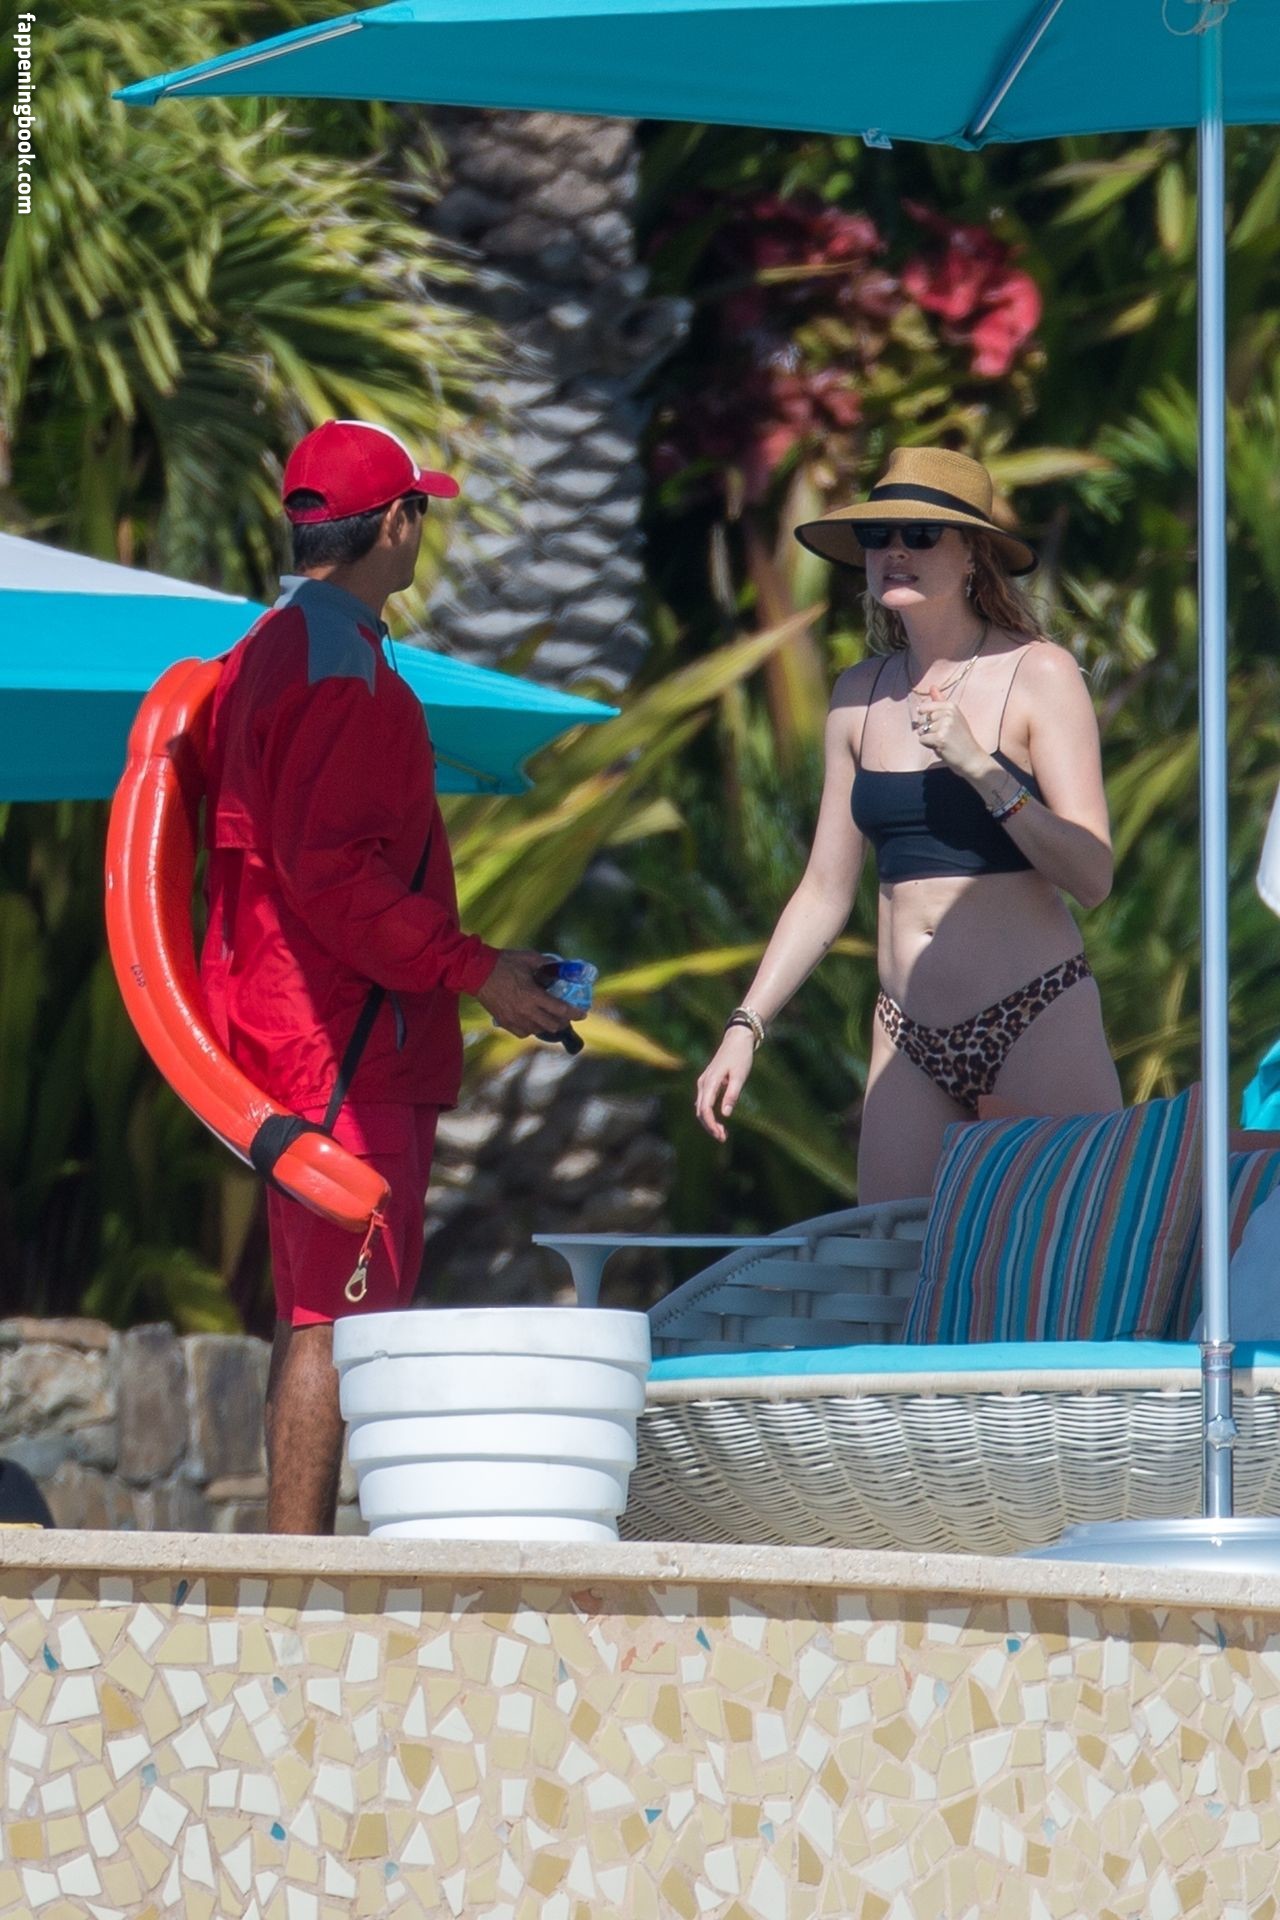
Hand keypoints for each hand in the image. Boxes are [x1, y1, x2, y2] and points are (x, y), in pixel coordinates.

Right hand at [474, 950, 575, 1039]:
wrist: (476, 972)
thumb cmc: (503, 963)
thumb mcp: (529, 958)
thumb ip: (547, 963)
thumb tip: (559, 967)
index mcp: (533, 996)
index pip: (560, 1009)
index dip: (575, 1013)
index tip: (583, 1014)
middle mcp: (525, 1011)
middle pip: (552, 1025)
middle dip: (564, 1021)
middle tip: (567, 1015)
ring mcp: (514, 1019)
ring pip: (539, 1031)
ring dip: (549, 1026)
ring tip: (552, 1018)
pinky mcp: (505, 1022)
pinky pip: (524, 1033)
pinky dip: (533, 1029)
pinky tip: (534, 1022)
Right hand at [695, 1027, 756, 1142]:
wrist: (737, 1038)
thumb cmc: (740, 1056)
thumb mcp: (739, 1076)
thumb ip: (732, 1095)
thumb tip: (725, 1114)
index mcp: (710, 1082)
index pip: (705, 1109)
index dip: (711, 1124)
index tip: (721, 1135)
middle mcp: (703, 1083)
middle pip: (700, 1111)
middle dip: (709, 1126)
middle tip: (723, 1137)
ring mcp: (704, 1082)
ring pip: (700, 1107)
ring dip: (708, 1121)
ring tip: (722, 1132)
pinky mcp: (708, 1082)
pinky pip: (703, 1102)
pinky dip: (709, 1113)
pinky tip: (718, 1120)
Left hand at [913, 686, 985, 779]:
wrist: (972, 758)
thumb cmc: (961, 739)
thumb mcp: (953, 717)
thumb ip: (940, 702)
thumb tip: (932, 687)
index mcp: (951, 706)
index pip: (924, 707)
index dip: (927, 719)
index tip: (940, 725)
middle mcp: (949, 713)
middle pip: (921, 719)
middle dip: (927, 730)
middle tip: (943, 736)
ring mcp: (945, 725)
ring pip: (921, 730)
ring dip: (928, 738)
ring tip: (943, 741)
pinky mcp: (940, 738)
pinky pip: (922, 740)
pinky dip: (929, 746)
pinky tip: (941, 747)